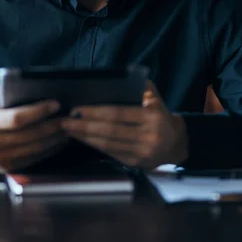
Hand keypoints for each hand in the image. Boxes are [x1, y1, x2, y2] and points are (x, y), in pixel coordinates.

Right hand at [0, 84, 67, 172]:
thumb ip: (8, 90)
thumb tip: (33, 87)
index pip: (18, 118)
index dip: (39, 111)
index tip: (56, 104)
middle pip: (31, 135)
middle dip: (53, 126)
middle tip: (69, 117)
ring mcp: (0, 159)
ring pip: (35, 149)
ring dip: (55, 139)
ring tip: (68, 128)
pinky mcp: (7, 168)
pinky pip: (33, 159)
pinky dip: (49, 150)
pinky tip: (58, 141)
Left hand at [62, 82, 188, 167]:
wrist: (176, 143)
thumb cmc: (160, 115)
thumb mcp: (155, 98)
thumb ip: (140, 88)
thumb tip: (117, 79)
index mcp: (152, 116)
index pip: (118, 113)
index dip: (95, 112)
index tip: (77, 109)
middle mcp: (149, 136)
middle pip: (110, 130)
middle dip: (84, 125)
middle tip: (66, 121)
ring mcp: (142, 152)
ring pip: (108, 144)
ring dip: (85, 137)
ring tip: (69, 130)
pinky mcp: (136, 163)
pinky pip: (111, 153)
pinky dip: (95, 146)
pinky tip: (82, 139)